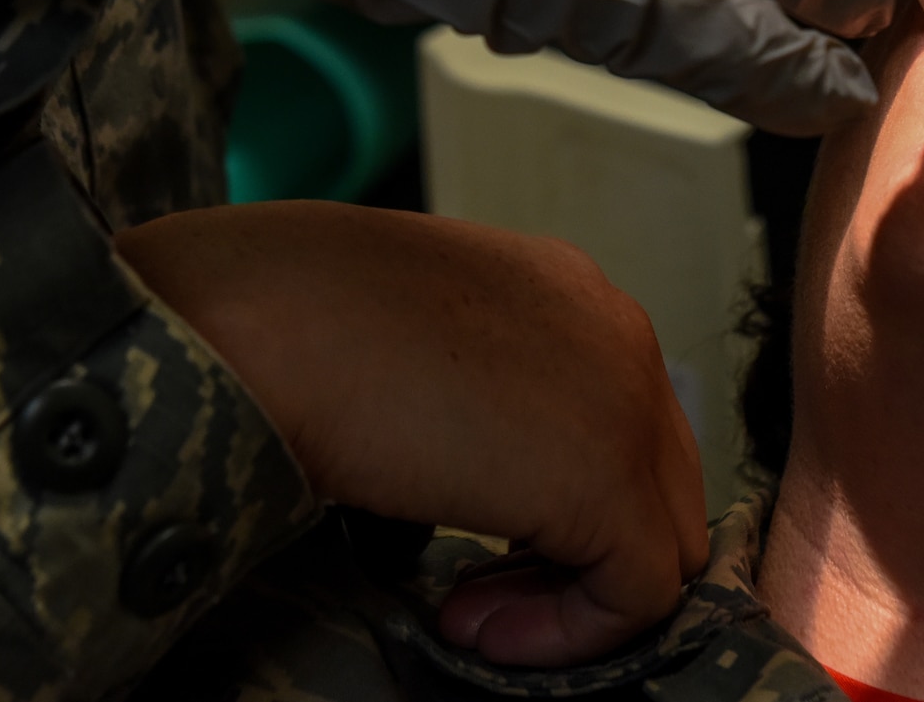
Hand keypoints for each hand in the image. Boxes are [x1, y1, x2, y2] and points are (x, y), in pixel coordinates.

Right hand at [114, 202, 708, 666]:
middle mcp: (615, 332)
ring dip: (569, 596)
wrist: (262, 316)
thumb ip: (470, 389)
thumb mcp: (408, 338)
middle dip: (576, 552)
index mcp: (565, 291)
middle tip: (478, 589)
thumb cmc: (289, 313)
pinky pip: (639, 592)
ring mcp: (624, 400)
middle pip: (657, 479)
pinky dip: (568, 633)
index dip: (558, 497)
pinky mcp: (605, 479)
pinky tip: (475, 626)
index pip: (618, 418)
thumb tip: (466, 463)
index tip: (482, 543)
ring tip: (467, 611)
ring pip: (661, 538)